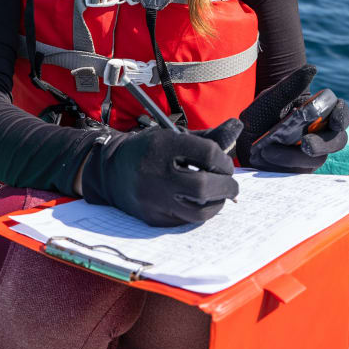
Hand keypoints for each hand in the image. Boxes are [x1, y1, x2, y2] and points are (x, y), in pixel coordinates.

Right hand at [79, 120, 241, 226]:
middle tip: (231, 185)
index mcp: (162, 145)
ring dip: (217, 204)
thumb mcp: (173, 136)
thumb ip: (207, 137)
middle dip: (227, 186)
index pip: (207, 154)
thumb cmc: (149, 151)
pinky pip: (186, 221)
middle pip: (204, 186)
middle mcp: (155, 173)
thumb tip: (238, 127)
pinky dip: (199, 212)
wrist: (111, 171)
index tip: (225, 164)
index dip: (223, 160)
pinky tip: (200, 203)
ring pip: (198, 211)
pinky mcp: (152, 218)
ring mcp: (152, 199)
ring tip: (219, 196)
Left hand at [236, 65, 348, 172]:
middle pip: (338, 139)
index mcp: (317, 113)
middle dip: (325, 142)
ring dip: (294, 154)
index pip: (340, 113)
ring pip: (318, 158)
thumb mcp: (270, 100)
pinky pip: (299, 170)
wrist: (237, 142)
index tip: (335, 117)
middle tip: (307, 143)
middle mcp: (319, 134)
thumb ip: (290, 86)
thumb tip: (312, 68)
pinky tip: (266, 155)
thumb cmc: (259, 117)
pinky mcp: (298, 170)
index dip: (342, 114)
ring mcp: (311, 154)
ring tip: (269, 150)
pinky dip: (282, 163)